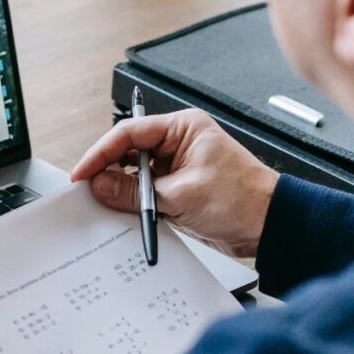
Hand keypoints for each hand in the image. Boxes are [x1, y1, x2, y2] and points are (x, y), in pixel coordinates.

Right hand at [70, 110, 279, 258]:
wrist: (270, 226)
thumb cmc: (243, 199)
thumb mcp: (182, 196)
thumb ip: (136, 192)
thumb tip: (101, 185)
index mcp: (183, 128)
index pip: (130, 133)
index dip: (101, 152)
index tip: (84, 172)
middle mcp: (179, 143)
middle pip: (128, 151)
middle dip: (108, 170)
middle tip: (89, 190)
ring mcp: (178, 167)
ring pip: (135, 173)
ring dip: (121, 189)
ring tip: (106, 203)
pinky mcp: (178, 189)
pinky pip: (146, 192)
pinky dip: (135, 203)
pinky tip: (124, 212)